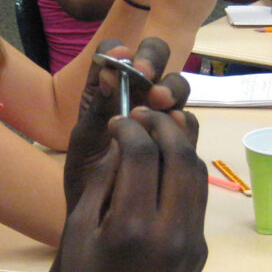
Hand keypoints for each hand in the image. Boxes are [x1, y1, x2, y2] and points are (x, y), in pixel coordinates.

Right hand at [53, 41, 205, 271]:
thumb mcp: (79, 231)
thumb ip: (103, 181)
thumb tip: (122, 138)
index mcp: (130, 228)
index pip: (142, 153)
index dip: (130, 126)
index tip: (118, 121)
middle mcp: (169, 233)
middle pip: (180, 156)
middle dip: (164, 125)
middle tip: (144, 113)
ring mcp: (192, 244)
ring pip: (197, 176)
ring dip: (181, 145)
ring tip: (159, 130)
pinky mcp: (201, 253)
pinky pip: (197, 201)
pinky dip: (184, 174)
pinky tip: (166, 165)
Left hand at [66, 38, 193, 211]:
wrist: (99, 220)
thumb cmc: (84, 178)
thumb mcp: (85, 140)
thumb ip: (97, 106)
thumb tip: (111, 71)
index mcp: (107, 88)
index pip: (115, 51)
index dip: (121, 51)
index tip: (124, 61)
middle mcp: (136, 94)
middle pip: (155, 58)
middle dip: (155, 60)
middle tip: (147, 78)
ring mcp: (159, 115)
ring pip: (176, 87)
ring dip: (171, 89)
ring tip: (160, 104)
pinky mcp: (176, 140)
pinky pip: (187, 122)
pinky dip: (183, 121)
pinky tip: (174, 130)